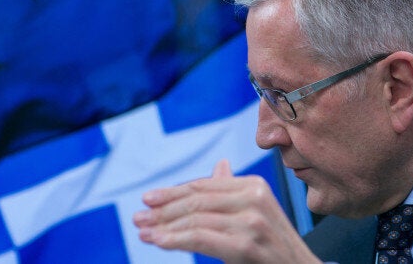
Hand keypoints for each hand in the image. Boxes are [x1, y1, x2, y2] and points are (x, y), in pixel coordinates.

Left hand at [133, 159, 320, 263]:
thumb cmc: (274, 246)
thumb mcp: (256, 212)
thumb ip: (232, 190)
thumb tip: (219, 165)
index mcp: (254, 185)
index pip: (203, 186)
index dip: (172, 192)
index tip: (148, 199)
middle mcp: (254, 198)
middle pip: (196, 201)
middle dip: (163, 210)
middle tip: (138, 217)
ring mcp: (251, 221)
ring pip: (195, 219)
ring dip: (163, 227)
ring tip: (144, 232)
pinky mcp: (245, 245)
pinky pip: (200, 238)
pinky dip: (175, 239)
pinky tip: (160, 242)